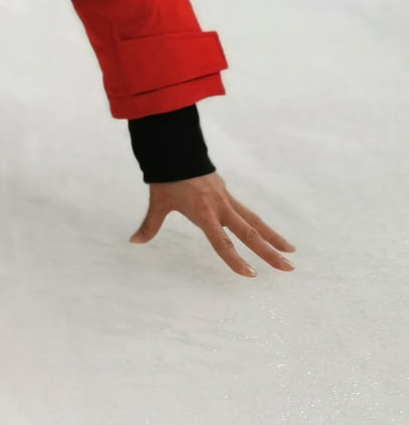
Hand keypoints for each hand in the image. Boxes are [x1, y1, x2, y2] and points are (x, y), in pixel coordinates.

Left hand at [130, 173, 294, 277]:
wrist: (177, 150)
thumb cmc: (166, 178)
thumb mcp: (157, 203)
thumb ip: (149, 226)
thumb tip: (133, 242)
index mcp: (203, 213)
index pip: (222, 242)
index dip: (236, 260)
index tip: (251, 274)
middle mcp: (220, 207)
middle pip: (249, 233)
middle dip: (269, 252)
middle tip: (288, 268)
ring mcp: (227, 200)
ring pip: (256, 222)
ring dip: (274, 238)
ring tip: (291, 253)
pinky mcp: (228, 194)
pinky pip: (249, 213)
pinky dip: (262, 225)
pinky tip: (273, 235)